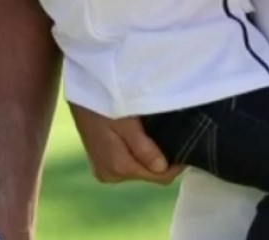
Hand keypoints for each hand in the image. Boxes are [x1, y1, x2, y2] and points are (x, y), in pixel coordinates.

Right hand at [68, 103, 184, 184]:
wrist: (82, 90)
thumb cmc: (105, 101)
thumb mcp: (126, 123)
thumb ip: (144, 148)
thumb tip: (163, 168)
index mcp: (118, 167)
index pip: (159, 177)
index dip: (175, 165)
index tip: (186, 146)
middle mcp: (110, 174)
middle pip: (149, 174)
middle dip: (162, 159)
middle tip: (170, 135)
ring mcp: (104, 170)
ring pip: (139, 169)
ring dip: (149, 155)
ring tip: (154, 134)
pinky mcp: (102, 163)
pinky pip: (128, 163)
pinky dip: (137, 153)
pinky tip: (140, 136)